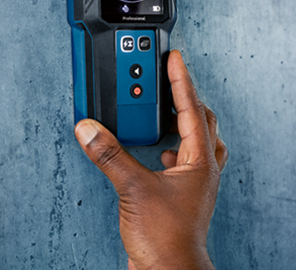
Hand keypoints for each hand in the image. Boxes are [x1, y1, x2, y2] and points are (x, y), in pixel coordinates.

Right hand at [74, 50, 227, 269]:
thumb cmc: (165, 238)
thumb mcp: (133, 189)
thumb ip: (110, 156)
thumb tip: (91, 130)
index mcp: (200, 160)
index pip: (192, 108)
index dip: (182, 80)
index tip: (175, 58)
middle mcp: (204, 170)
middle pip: (203, 121)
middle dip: (186, 99)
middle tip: (171, 79)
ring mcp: (197, 185)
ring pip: (199, 142)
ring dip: (183, 124)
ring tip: (166, 111)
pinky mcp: (185, 199)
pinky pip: (186, 163)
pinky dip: (175, 150)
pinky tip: (161, 153)